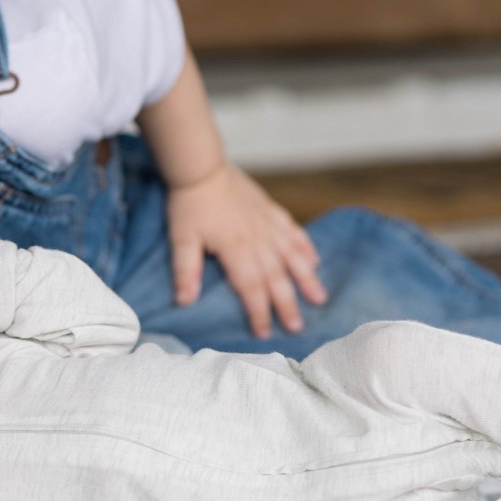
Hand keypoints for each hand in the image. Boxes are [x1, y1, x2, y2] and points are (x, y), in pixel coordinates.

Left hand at [166, 162, 326, 336]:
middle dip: (287, 305)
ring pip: (293, 256)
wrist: (202, 166)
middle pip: (276, 278)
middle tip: (297, 328)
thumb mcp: (181, 238)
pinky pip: (293, 232)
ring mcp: (268, 224)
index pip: (250, 288)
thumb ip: (185, 270)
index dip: (258, 313)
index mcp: (236, 249)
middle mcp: (258, 239)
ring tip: (319, 299)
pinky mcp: (271, 210)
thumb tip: (184, 301)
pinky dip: (306, 247)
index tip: (263, 333)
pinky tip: (315, 260)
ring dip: (307, 279)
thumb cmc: (189, 203)